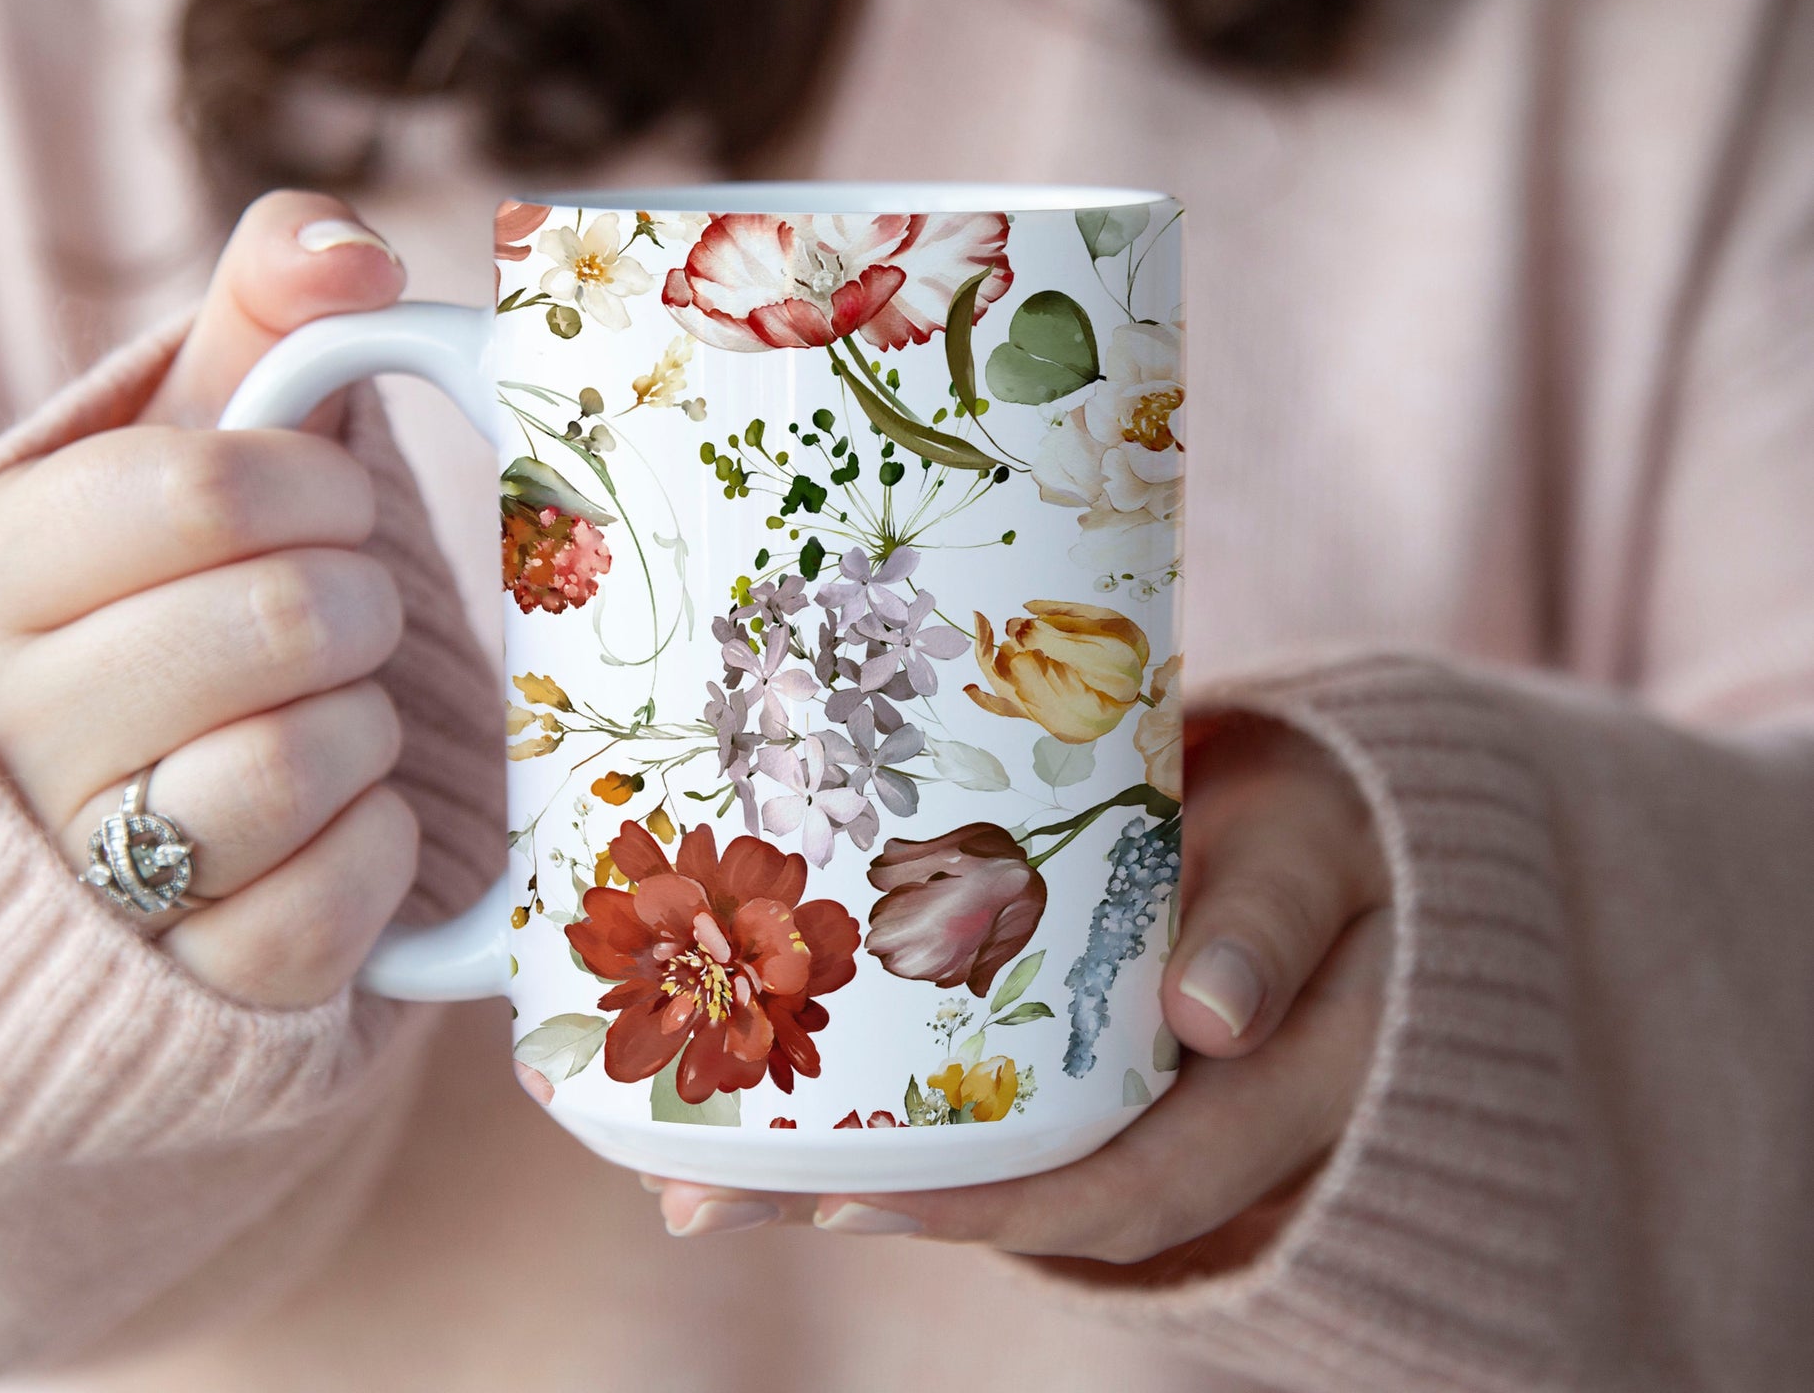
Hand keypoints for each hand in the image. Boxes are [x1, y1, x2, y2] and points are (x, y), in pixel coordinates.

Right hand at [0, 191, 418, 1007]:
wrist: (97, 845)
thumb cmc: (160, 613)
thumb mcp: (178, 452)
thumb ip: (256, 320)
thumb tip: (349, 247)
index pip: (203, 483)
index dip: (319, 488)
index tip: (330, 506)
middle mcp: (3, 726)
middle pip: (284, 620)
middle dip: (357, 606)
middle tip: (341, 619)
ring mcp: (76, 874)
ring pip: (303, 765)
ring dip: (367, 730)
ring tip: (332, 719)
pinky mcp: (175, 989)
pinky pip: (328, 908)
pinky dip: (376, 853)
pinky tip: (342, 822)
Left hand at [647, 719, 1392, 1267]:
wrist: (1334, 809)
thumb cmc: (1333, 821)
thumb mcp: (1318, 850)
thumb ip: (1274, 921)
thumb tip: (1209, 1016)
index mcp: (1261, 1103)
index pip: (1121, 1186)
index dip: (984, 1206)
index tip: (843, 1200)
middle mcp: (1178, 1122)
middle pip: (1012, 1193)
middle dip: (854, 1200)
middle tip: (696, 1192)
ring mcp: (1120, 1088)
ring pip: (977, 1152)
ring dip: (829, 1161)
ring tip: (681, 1155)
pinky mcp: (1070, 1043)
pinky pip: (968, 1090)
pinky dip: (866, 1096)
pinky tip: (763, 1073)